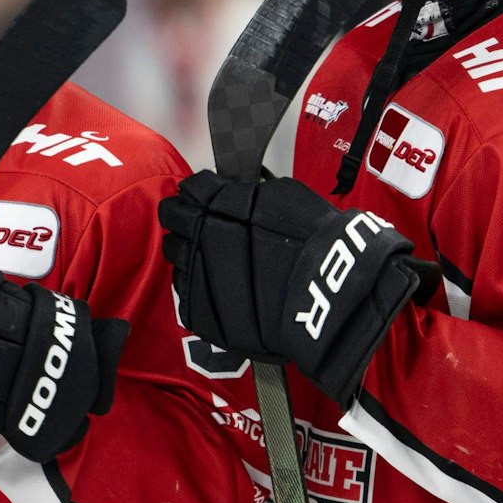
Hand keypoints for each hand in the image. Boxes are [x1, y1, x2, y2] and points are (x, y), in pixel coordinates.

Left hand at [158, 171, 421, 407]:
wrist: (329, 293)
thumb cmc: (313, 238)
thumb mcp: (281, 195)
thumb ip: (243, 192)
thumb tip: (226, 189)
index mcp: (216, 204)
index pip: (188, 190)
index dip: (196, 193)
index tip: (204, 199)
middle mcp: (198, 238)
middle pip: (174, 222)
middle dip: (188, 221)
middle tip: (208, 228)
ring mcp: (196, 278)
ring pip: (177, 258)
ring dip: (191, 254)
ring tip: (218, 260)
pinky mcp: (201, 313)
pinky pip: (186, 293)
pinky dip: (199, 286)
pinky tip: (221, 286)